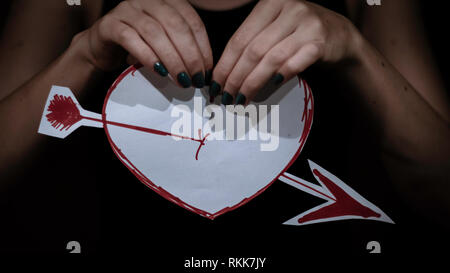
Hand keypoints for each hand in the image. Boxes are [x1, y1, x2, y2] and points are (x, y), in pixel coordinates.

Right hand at [74, 0, 212, 87]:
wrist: (102, 48)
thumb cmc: (139, 47)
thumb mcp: (166, 44)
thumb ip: (183, 50)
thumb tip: (204, 72)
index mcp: (168, 2)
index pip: (192, 21)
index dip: (203, 47)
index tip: (206, 70)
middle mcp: (149, 1)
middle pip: (176, 26)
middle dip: (190, 55)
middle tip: (195, 78)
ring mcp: (128, 9)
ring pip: (155, 32)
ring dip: (172, 59)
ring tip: (181, 79)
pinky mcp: (110, 24)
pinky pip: (131, 39)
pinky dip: (148, 56)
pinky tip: (159, 72)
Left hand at [209, 0, 361, 104]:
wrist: (340, 35)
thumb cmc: (300, 34)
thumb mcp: (275, 28)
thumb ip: (252, 42)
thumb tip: (223, 74)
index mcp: (270, 4)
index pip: (240, 38)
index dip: (225, 64)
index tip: (215, 84)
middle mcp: (289, 8)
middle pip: (253, 50)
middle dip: (235, 77)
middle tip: (226, 97)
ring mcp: (307, 24)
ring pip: (270, 59)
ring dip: (252, 82)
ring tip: (242, 98)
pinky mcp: (321, 42)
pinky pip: (294, 63)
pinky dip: (279, 77)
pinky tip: (269, 88)